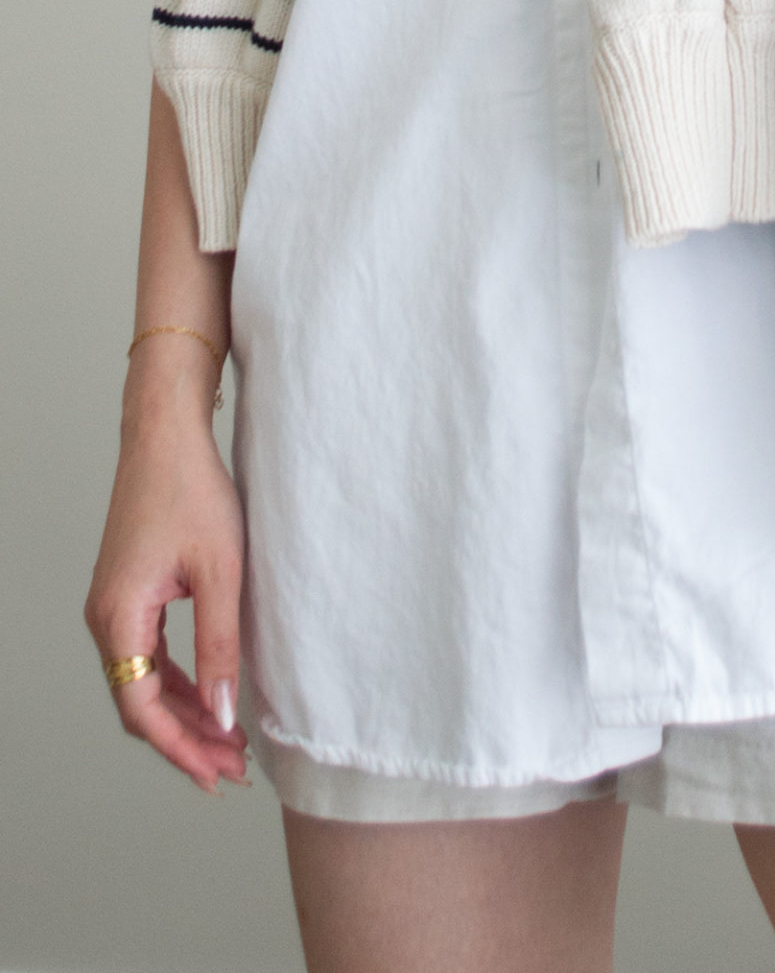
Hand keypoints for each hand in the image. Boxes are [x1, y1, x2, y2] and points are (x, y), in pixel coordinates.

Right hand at [85, 380, 249, 793]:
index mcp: (119, 616)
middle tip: (232, 769)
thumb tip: (224, 715)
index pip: (141, 707)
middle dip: (185, 739)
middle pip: (140, 702)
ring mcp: (114, 606)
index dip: (180, 747)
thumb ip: (221, 645)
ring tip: (227, 744)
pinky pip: (150, 656)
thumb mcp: (221, 572)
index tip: (218, 773)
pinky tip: (211, 698)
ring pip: (145, 682)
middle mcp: (106, 617)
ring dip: (185, 713)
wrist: (167, 436)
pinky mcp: (130, 593)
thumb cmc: (193, 491)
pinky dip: (180, 682)